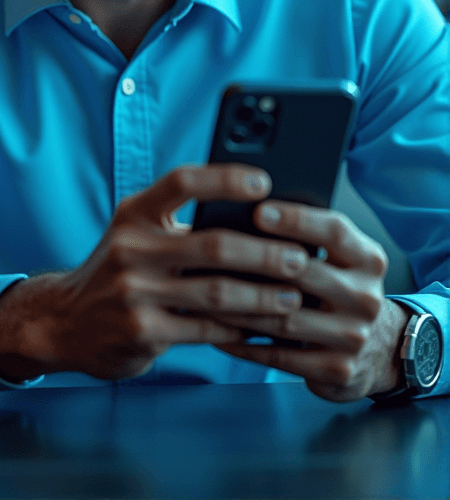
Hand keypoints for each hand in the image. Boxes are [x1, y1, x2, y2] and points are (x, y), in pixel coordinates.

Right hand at [0, 162, 316, 381]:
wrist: (65, 322)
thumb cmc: (120, 271)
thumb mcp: (137, 234)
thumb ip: (182, 226)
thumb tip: (258, 220)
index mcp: (134, 213)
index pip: (182, 181)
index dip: (225, 178)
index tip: (264, 181)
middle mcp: (130, 247)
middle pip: (213, 244)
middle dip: (264, 252)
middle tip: (299, 258)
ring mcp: (134, 291)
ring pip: (216, 292)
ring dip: (262, 297)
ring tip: (291, 298)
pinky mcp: (141, 331)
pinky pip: (205, 329)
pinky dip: (238, 328)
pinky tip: (259, 328)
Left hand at [216, 200, 411, 401]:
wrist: (377, 349)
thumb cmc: (337, 287)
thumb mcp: (339, 259)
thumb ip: (306, 239)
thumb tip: (247, 214)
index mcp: (368, 259)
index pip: (334, 230)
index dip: (296, 219)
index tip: (257, 210)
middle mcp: (367, 297)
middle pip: (306, 274)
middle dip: (257, 261)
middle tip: (213, 251)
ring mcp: (354, 337)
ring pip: (285, 318)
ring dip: (239, 305)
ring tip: (203, 290)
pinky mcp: (337, 370)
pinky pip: (279, 357)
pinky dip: (243, 344)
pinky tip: (215, 331)